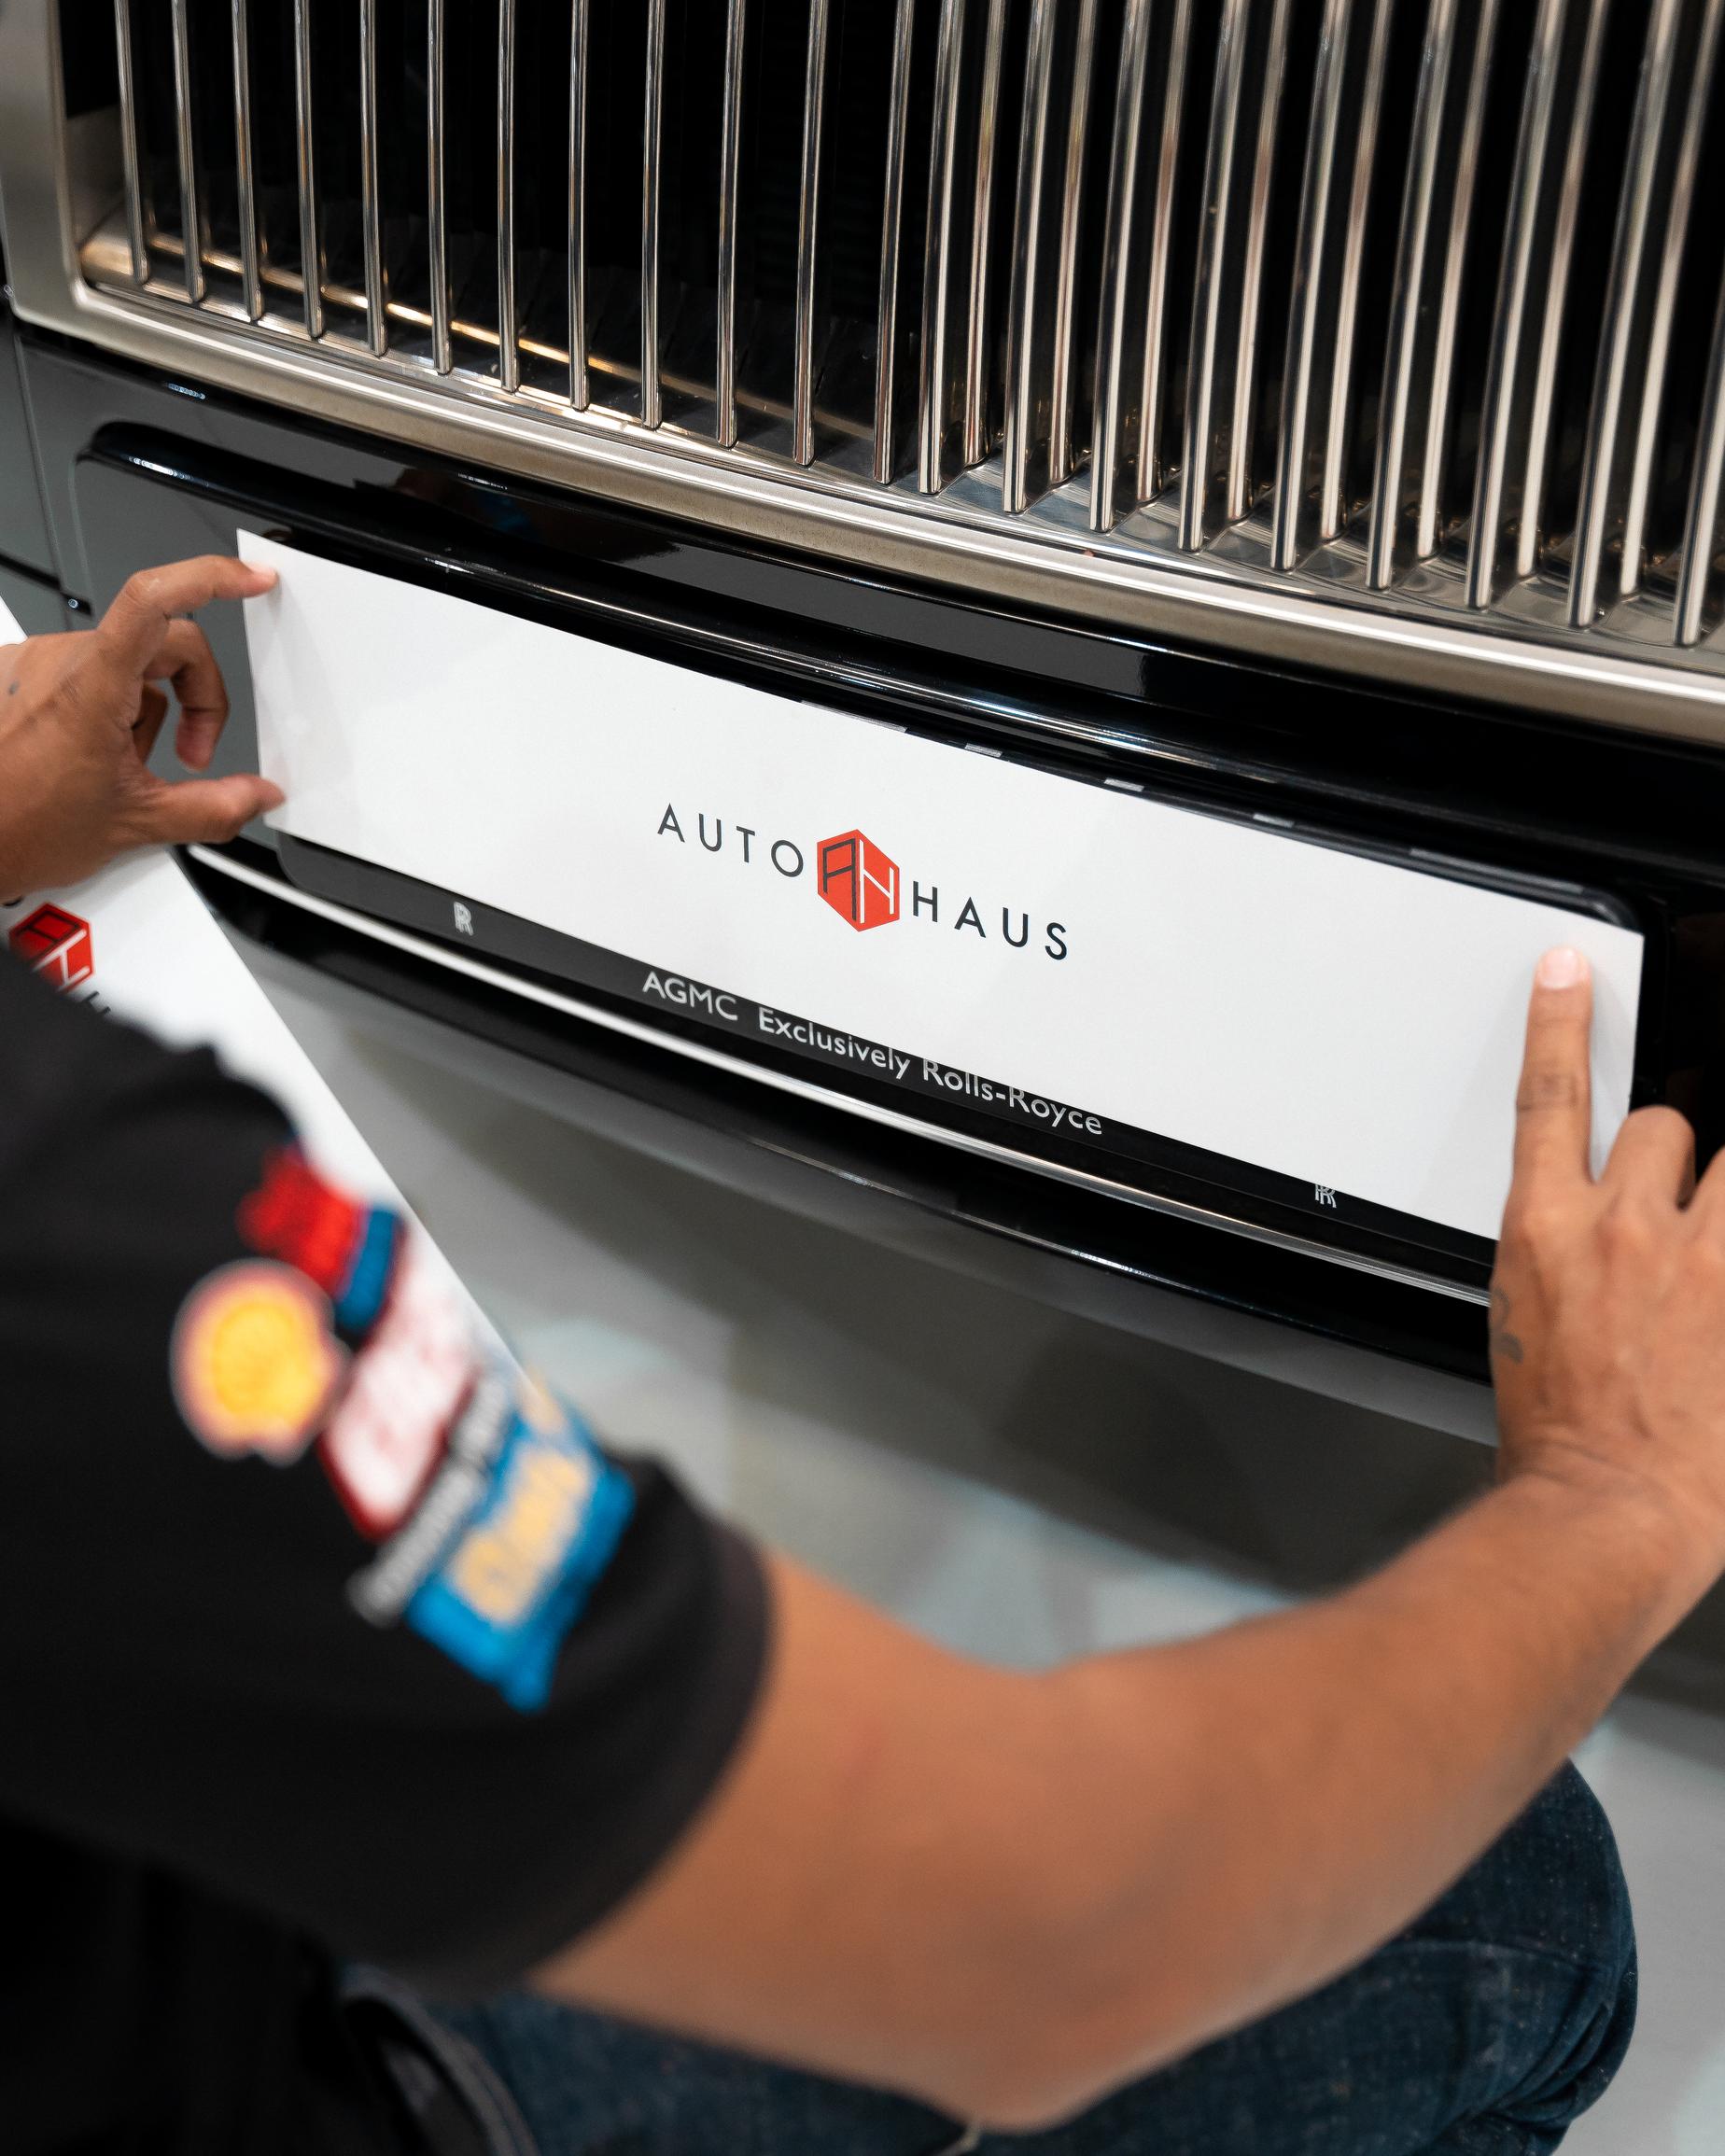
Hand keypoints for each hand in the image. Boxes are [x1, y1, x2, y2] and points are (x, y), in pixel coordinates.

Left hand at [0, 554, 281, 895]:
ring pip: (127, 663)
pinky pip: (86, 671)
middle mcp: (58, 661)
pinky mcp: (18, 672)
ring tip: (127, 765)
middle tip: (190, 756)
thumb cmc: (20, 828)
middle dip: (194, 699)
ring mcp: (34, 663)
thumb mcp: (137, 825)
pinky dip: (107, 707)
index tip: (251, 579)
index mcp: (91, 687)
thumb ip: (213, 808)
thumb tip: (257, 795)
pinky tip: (95, 751)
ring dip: (146, 709)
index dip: (213, 578)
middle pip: (163, 644)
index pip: (156, 600)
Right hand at [1493, 945, 1724, 1553]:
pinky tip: (1713, 1295)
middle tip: (1680, 1214)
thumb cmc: (1560, 1438)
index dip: (1560, 1022)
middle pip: (1666, 1124)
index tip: (1570, 973)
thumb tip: (1584, 1246)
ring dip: (1718, 1188)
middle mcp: (1622, 1229)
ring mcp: (1699, 1258)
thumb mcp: (1525, 1327)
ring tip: (1702, 1240)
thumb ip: (1560, 1264)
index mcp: (1544, 1232)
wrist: (1609, 1506)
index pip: (1551, 1096)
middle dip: (1677, 1156)